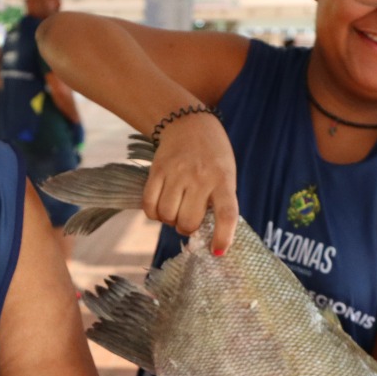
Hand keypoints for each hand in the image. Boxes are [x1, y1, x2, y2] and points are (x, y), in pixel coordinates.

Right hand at [143, 113, 237, 254]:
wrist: (188, 124)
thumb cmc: (212, 156)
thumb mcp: (226, 175)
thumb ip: (219, 201)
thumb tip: (207, 235)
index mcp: (223, 180)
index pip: (227, 214)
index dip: (223, 236)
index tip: (218, 251)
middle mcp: (200, 177)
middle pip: (188, 221)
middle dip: (187, 228)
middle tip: (189, 220)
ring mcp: (177, 173)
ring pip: (167, 216)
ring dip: (170, 220)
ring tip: (175, 211)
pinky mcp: (157, 171)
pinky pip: (149, 205)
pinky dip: (154, 214)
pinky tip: (160, 208)